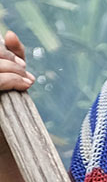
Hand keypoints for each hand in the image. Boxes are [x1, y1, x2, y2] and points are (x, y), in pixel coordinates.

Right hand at [0, 33, 33, 160]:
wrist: (7, 147)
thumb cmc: (9, 113)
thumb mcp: (11, 81)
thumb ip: (12, 58)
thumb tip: (10, 34)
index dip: (4, 50)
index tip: (21, 63)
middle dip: (9, 59)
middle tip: (25, 71)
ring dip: (13, 69)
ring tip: (27, 80)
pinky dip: (12, 80)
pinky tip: (25, 85)